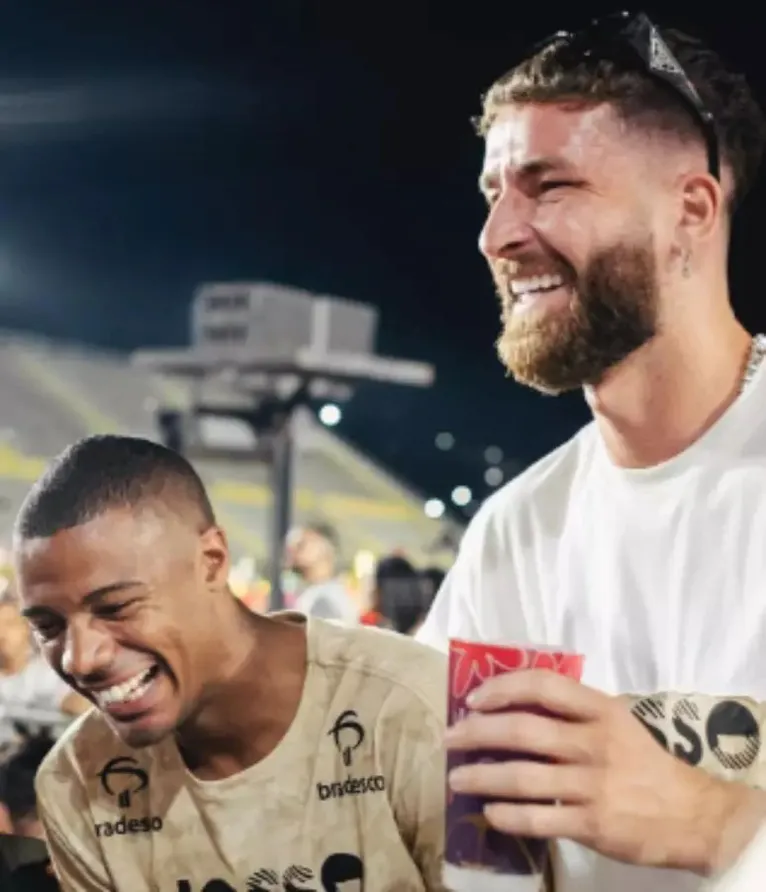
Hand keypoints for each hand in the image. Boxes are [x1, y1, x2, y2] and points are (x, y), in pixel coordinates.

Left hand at [445, 669, 764, 874]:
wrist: (692, 814)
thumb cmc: (644, 763)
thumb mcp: (616, 723)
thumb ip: (573, 713)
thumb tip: (512, 706)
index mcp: (600, 710)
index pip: (542, 686)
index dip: (502, 687)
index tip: (474, 698)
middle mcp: (593, 742)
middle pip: (523, 730)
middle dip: (478, 732)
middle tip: (451, 738)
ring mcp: (593, 784)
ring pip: (523, 777)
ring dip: (482, 777)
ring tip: (456, 778)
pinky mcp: (593, 824)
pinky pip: (539, 818)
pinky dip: (509, 816)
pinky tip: (490, 813)